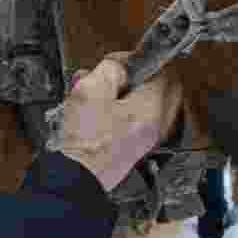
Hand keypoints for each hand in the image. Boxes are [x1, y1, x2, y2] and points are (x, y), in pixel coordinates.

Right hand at [55, 52, 170, 191]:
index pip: (164, 72)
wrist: (73, 177)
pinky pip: (132, 118)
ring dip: (121, 92)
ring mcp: (144, 138)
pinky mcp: (131, 146)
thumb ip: (111, 70)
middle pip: (158, 88)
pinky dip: (116, 109)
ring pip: (143, 102)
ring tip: (94, 92)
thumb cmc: (83, 141)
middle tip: (113, 75)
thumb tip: (120, 65)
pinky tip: (92, 109)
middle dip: (135, 76)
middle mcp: (154, 126)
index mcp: (150, 110)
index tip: (121, 61)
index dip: (139, 60)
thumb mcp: (91, 90)